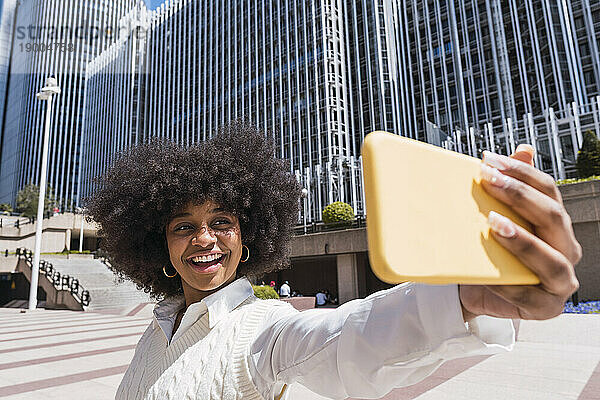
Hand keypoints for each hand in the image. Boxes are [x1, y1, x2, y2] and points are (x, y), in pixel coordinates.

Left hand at [459, 144, 580, 320]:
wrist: (474, 289)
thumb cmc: (491, 251)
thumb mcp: (496, 216)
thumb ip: (511, 187)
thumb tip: (524, 150)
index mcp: (556, 224)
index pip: (548, 191)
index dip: (522, 173)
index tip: (489, 162)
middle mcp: (565, 249)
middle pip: (553, 219)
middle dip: (520, 197)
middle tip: (489, 182)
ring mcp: (559, 281)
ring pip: (551, 260)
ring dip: (522, 241)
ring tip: (494, 224)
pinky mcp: (545, 307)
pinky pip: (529, 295)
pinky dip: (508, 284)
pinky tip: (487, 274)